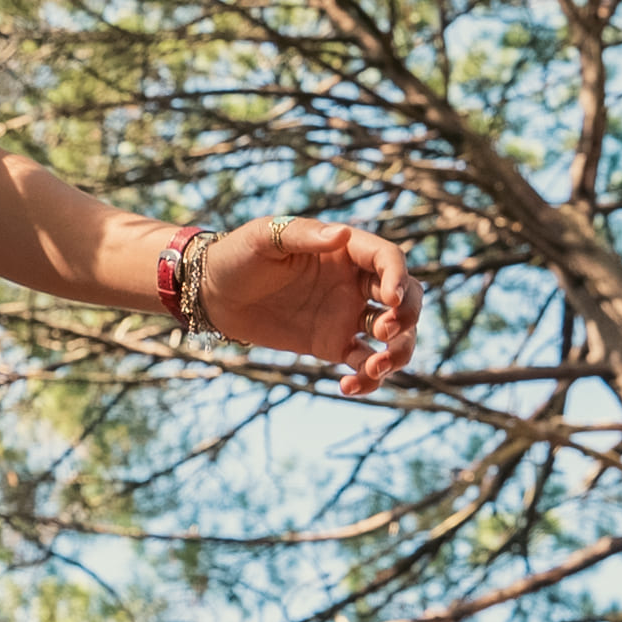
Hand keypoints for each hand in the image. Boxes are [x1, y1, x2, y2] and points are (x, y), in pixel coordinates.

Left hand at [200, 218, 420, 395]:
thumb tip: (342, 234)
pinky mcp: (334, 344)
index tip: (390, 299)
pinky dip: (367, 378)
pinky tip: (347, 387)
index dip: (398, 278)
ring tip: (374, 368)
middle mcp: (354, 282)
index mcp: (345, 251)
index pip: (388, 260)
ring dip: (397, 353)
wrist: (213, 294)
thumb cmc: (237, 255)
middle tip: (385, 332)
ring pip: (394, 335)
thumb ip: (302, 235)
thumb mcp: (264, 239)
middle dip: (408, 316)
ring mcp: (347, 315)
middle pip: (407, 298)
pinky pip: (364, 363)